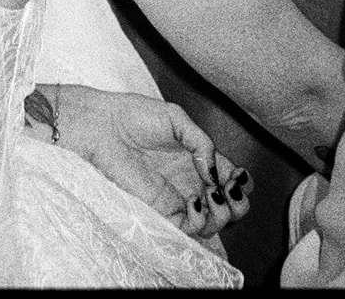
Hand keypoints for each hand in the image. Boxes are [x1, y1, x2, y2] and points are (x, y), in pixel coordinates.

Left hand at [50, 85, 252, 239]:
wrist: (103, 127)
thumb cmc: (134, 116)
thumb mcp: (177, 118)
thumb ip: (202, 141)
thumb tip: (216, 171)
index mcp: (198, 159)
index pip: (231, 178)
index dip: (241, 181)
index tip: (237, 174)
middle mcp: (192, 181)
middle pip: (229, 206)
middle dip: (239, 203)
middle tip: (229, 189)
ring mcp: (178, 198)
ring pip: (214, 222)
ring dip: (223, 213)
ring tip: (212, 193)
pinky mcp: (162, 211)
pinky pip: (190, 228)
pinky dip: (201, 220)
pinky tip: (196, 201)